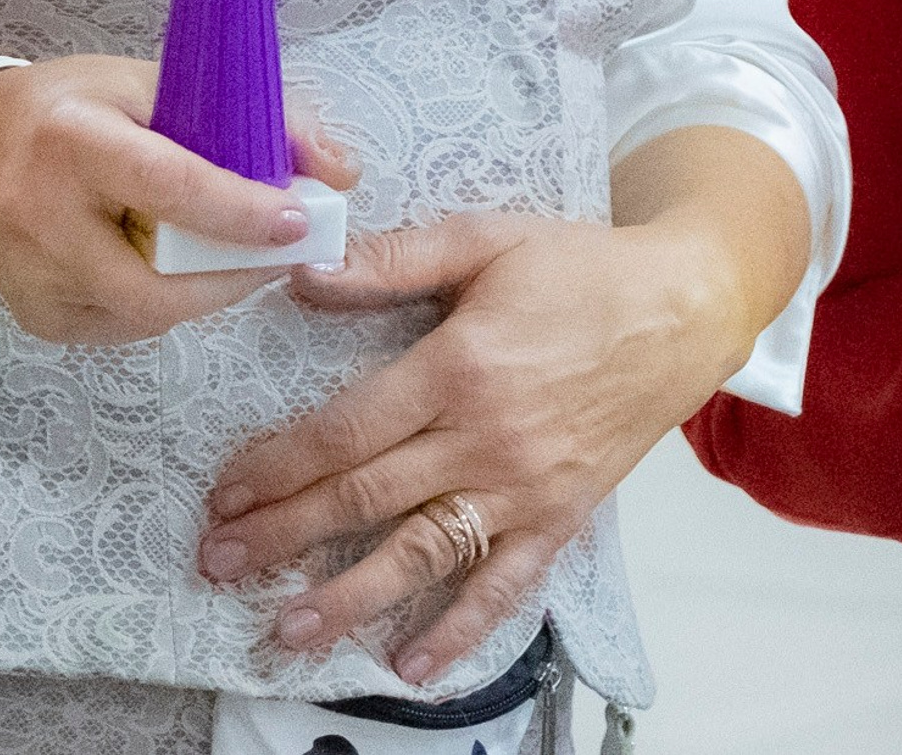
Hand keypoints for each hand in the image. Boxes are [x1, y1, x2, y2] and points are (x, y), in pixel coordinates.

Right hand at [0, 56, 358, 346]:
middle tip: (280, 252)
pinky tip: (160, 263)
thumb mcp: (145, 83)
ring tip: (225, 252)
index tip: (297, 220)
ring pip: (148, 315)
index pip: (167, 186)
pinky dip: (160, 302)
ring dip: (203, 290)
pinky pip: (123, 326)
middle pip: (158, 283)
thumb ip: (243, 116)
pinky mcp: (35, 318)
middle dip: (233, 276)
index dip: (239, 211)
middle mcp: (40, 216)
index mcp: (70, 140)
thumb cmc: (64, 104)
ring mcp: (31, 279)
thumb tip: (338, 170)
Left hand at [198, 209, 760, 686]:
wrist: (682, 310)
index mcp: (456, 368)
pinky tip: (411, 665)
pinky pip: (504, 586)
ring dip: (349, 597)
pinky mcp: (560, 518)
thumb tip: (309, 274)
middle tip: (219, 563)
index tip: (226, 490)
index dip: (277, 464)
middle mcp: (484, 440)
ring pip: (422, 555)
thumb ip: (394, 259)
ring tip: (288, 628)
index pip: (345, 430)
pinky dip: (459, 632)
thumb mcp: (483, 237)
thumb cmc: (581, 267)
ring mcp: (523, 488)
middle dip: (284, 534)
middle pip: (365, 498)